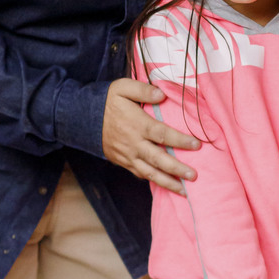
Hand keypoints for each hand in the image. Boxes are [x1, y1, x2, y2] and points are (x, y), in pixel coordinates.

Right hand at [102, 78, 199, 194]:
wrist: (80, 118)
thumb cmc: (105, 101)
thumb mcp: (122, 88)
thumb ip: (142, 90)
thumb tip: (162, 94)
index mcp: (137, 124)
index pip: (162, 134)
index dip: (180, 140)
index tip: (197, 145)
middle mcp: (134, 143)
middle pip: (158, 159)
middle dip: (176, 169)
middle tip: (193, 176)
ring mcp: (128, 155)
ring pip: (149, 172)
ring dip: (167, 182)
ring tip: (184, 190)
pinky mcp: (122, 161)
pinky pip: (139, 173)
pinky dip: (152, 180)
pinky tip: (165, 185)